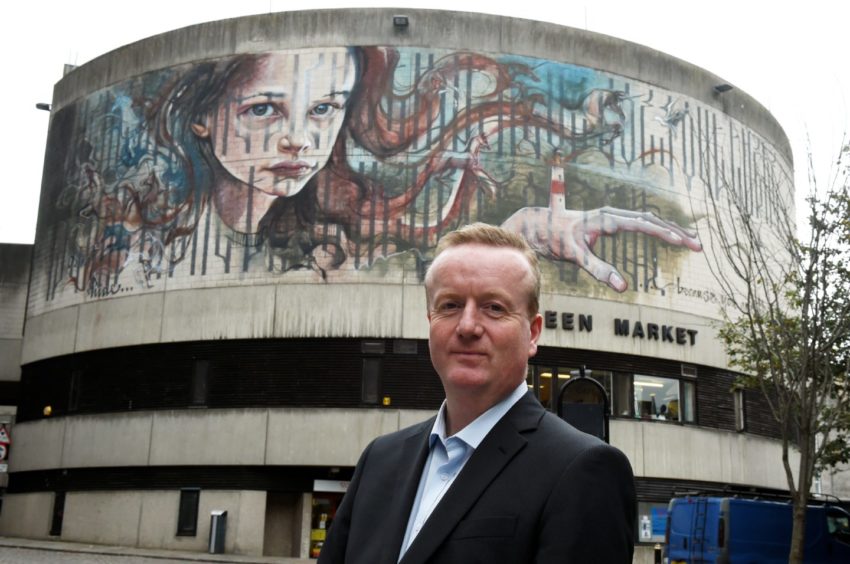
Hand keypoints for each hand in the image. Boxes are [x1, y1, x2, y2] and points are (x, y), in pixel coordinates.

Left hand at [501, 205, 701, 291]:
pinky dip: (660, 229)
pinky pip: (642, 222)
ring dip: (672, 230)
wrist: (541, 225)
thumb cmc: (557, 239)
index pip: (641, 224)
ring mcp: (614, 216)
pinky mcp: (614, 221)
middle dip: (676, 233)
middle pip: (652, 220)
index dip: (662, 234)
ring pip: (650, 219)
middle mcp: (613, 214)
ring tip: (694, 241)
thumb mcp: (576, 256)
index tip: (681, 243)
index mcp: (606, 219)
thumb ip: (598, 270)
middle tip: (698, 246)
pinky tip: (672, 236)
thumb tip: (623, 286)